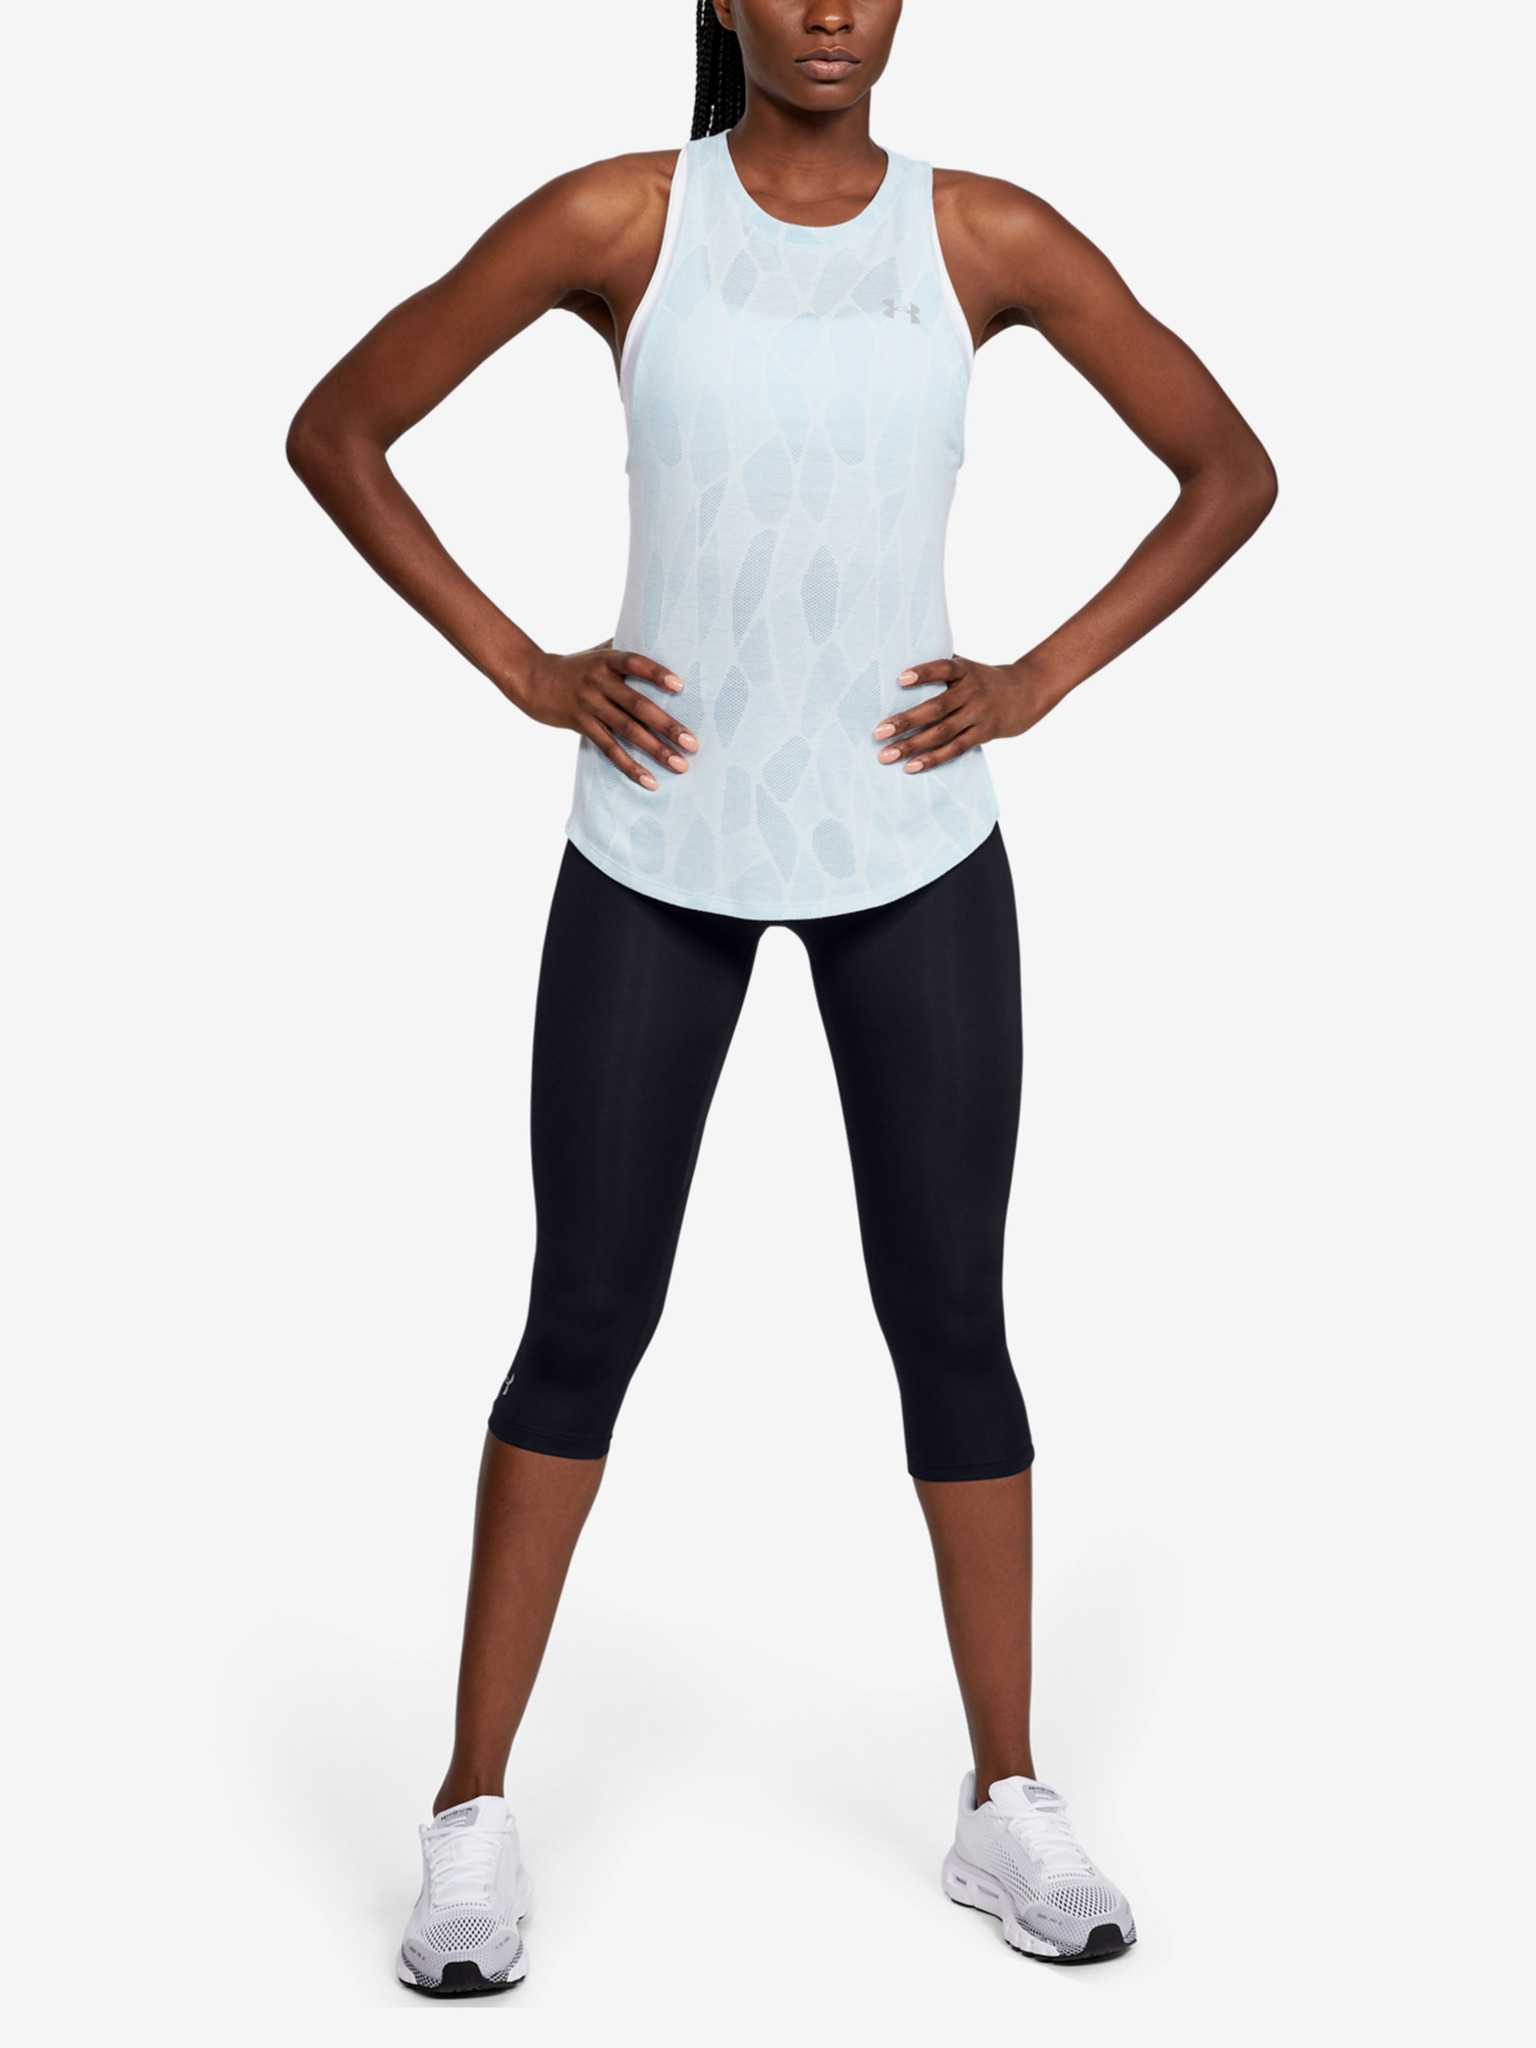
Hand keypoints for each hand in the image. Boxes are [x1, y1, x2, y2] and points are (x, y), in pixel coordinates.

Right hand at [511, 640, 697, 790]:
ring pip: (627, 730)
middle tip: (692, 742)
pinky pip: (610, 749)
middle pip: (637, 705)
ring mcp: (590, 706)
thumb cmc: (576, 665)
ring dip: (656, 749)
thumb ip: (626, 648)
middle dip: (667, 725)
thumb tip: (663, 637)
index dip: (656, 673)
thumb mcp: (598, 651)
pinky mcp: (582, 726)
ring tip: (680, 765)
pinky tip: (650, 780)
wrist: (533, 680)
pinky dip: (630, 766)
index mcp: (607, 660)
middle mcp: (599, 683)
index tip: (680, 686)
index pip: (634, 663)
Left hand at [872, 654, 1061, 771]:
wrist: (1028, 692)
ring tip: (887, 755)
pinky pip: (955, 748)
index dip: (924, 672)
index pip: (943, 667)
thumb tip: (899, 667)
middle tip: (879, 731)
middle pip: (936, 707)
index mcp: (965, 670)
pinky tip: (911, 766)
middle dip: (906, 720)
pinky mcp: (984, 733)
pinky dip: (933, 758)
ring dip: (912, 745)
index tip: (900, 679)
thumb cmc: (985, 680)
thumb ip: (942, 668)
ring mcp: (979, 714)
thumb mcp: (968, 667)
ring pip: (942, 732)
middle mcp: (972, 691)